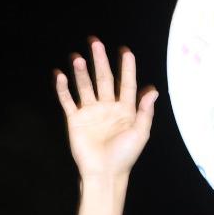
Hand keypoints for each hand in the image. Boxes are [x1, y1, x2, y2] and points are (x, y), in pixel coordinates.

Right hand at [55, 39, 157, 179]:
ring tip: (76, 56)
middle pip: (103, 79)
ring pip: (85, 86)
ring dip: (81, 72)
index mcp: (125, 110)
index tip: (125, 51)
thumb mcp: (140, 133)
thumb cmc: (125, 155)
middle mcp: (108, 107)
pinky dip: (63, 88)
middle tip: (95, 42)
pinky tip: (60, 75)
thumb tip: (153, 90)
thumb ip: (145, 111)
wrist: (104, 173)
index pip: (126, 84)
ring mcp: (90, 112)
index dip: (126, 68)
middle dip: (100, 61)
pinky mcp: (75, 119)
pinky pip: (68, 100)